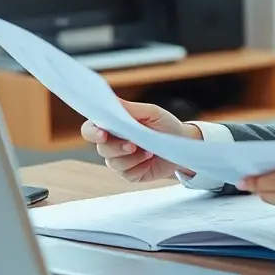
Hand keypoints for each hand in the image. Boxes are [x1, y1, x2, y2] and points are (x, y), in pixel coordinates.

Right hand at [81, 100, 201, 182]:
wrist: (184, 144)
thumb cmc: (166, 125)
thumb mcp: (152, 113)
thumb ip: (131, 109)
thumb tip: (113, 100)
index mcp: (113, 126)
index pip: (90, 129)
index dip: (92, 132)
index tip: (102, 134)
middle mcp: (112, 144)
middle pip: (101, 149)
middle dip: (117, 147)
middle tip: (133, 145)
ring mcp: (120, 160)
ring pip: (114, 163)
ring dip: (132, 158)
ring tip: (149, 151)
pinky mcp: (130, 174)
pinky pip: (127, 174)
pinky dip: (139, 167)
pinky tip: (150, 160)